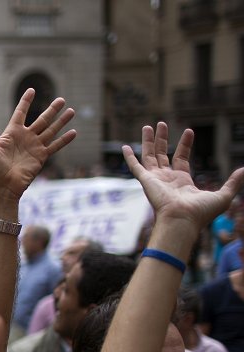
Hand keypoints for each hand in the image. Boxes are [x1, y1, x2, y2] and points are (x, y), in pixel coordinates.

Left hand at [0, 88, 75, 199]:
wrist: (1, 187)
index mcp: (12, 133)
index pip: (20, 113)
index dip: (26, 101)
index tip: (31, 90)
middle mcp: (25, 138)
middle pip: (41, 120)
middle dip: (51, 110)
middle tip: (61, 99)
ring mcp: (34, 147)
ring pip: (51, 130)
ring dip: (61, 121)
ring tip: (71, 111)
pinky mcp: (41, 157)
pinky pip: (55, 146)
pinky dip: (64, 140)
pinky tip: (73, 132)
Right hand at [123, 123, 243, 232]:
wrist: (182, 221)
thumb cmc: (200, 213)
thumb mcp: (223, 195)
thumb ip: (233, 182)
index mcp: (182, 182)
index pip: (181, 158)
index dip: (185, 144)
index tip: (189, 131)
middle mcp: (166, 179)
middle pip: (162, 155)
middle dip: (162, 139)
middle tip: (161, 124)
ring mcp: (155, 179)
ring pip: (149, 156)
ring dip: (148, 141)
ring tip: (147, 126)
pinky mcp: (146, 181)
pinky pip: (135, 167)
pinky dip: (129, 158)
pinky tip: (124, 147)